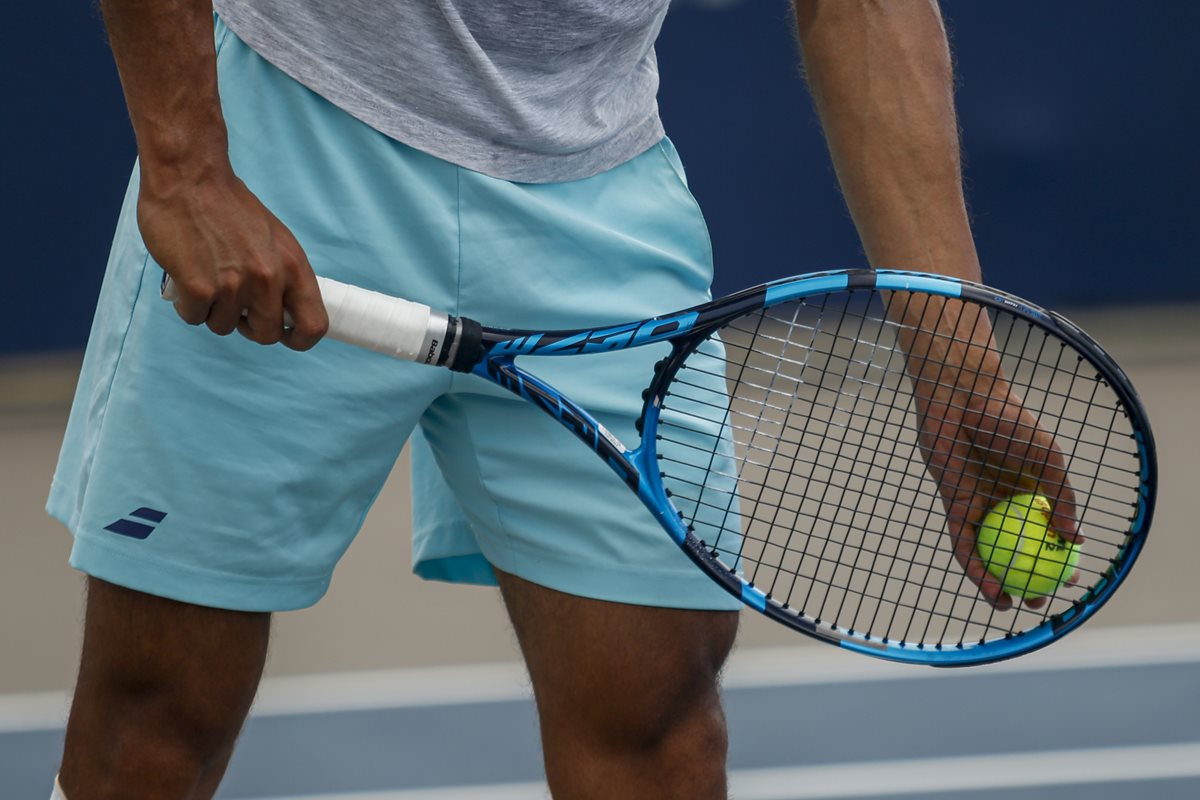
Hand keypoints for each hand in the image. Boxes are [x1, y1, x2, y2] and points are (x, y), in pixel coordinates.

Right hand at [138, 160, 327, 350]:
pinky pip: (194, 317)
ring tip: (207, 277)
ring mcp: (234, 286)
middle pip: (267, 335)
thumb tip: (287, 311)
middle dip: (249, 326)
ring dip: (213, 310)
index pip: (315, 325)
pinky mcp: (198, 288)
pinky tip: (186, 276)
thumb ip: (284, 275)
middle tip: (236, 305)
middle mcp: (269, 279)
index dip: (300, 339)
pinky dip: (187, 304)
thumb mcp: (275, 240)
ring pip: (225, 327)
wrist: (190, 177)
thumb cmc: (229, 207)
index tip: (285, 334)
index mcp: (293, 267)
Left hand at [899, 297, 1078, 611]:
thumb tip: (1074, 540)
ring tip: (1009, 605)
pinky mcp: (954, 506)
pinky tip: (987, 585)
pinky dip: (975, 567)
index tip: (1070, 583)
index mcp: (1033, 492)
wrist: (963, 401)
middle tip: (1038, 602)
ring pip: (989, 554)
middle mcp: (1006, 504)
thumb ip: (1061, 498)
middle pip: (1017, 552)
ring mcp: (979, 506)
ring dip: (997, 583)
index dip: (1059, 563)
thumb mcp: (1048, 460)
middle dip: (1028, 581)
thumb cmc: (1008, 421)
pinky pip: (964, 544)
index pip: (1049, 536)